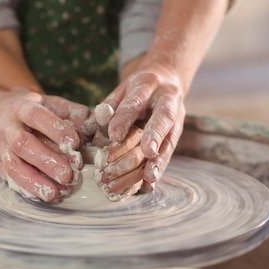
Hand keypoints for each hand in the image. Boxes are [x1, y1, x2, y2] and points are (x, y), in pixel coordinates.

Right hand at [0, 87, 88, 201]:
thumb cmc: (28, 110)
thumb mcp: (47, 102)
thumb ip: (71, 111)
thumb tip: (93, 122)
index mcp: (22, 107)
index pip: (36, 116)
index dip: (54, 128)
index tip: (74, 142)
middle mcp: (8, 128)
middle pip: (24, 145)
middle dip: (46, 161)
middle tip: (68, 175)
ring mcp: (1, 148)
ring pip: (14, 166)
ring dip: (34, 182)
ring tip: (55, 193)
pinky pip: (10, 179)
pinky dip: (27, 189)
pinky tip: (44, 196)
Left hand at [95, 62, 185, 191]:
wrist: (166, 83)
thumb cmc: (138, 89)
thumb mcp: (122, 90)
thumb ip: (109, 106)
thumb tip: (93, 125)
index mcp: (151, 85)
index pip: (137, 101)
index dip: (126, 118)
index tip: (113, 135)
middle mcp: (168, 103)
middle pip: (161, 121)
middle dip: (151, 139)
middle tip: (139, 157)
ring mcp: (175, 121)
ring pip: (168, 142)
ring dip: (156, 162)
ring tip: (146, 179)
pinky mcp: (174, 138)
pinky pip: (168, 155)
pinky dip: (158, 170)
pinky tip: (149, 185)